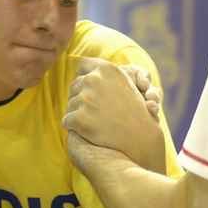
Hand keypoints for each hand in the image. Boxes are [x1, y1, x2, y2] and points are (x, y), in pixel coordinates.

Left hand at [63, 57, 165, 172]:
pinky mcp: (78, 118)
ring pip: (70, 105)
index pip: (83, 66)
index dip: (85, 77)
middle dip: (81, 98)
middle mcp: (93, 79)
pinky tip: (89, 133)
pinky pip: (66, 121)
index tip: (90, 89)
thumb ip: (104, 76)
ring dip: (78, 114)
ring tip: (97, 124)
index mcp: (107, 69)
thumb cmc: (136, 115)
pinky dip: (75, 128)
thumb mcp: (126, 86)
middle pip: (74, 86)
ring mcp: (85, 99)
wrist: (141, 141)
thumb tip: (78, 67)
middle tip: (96, 113)